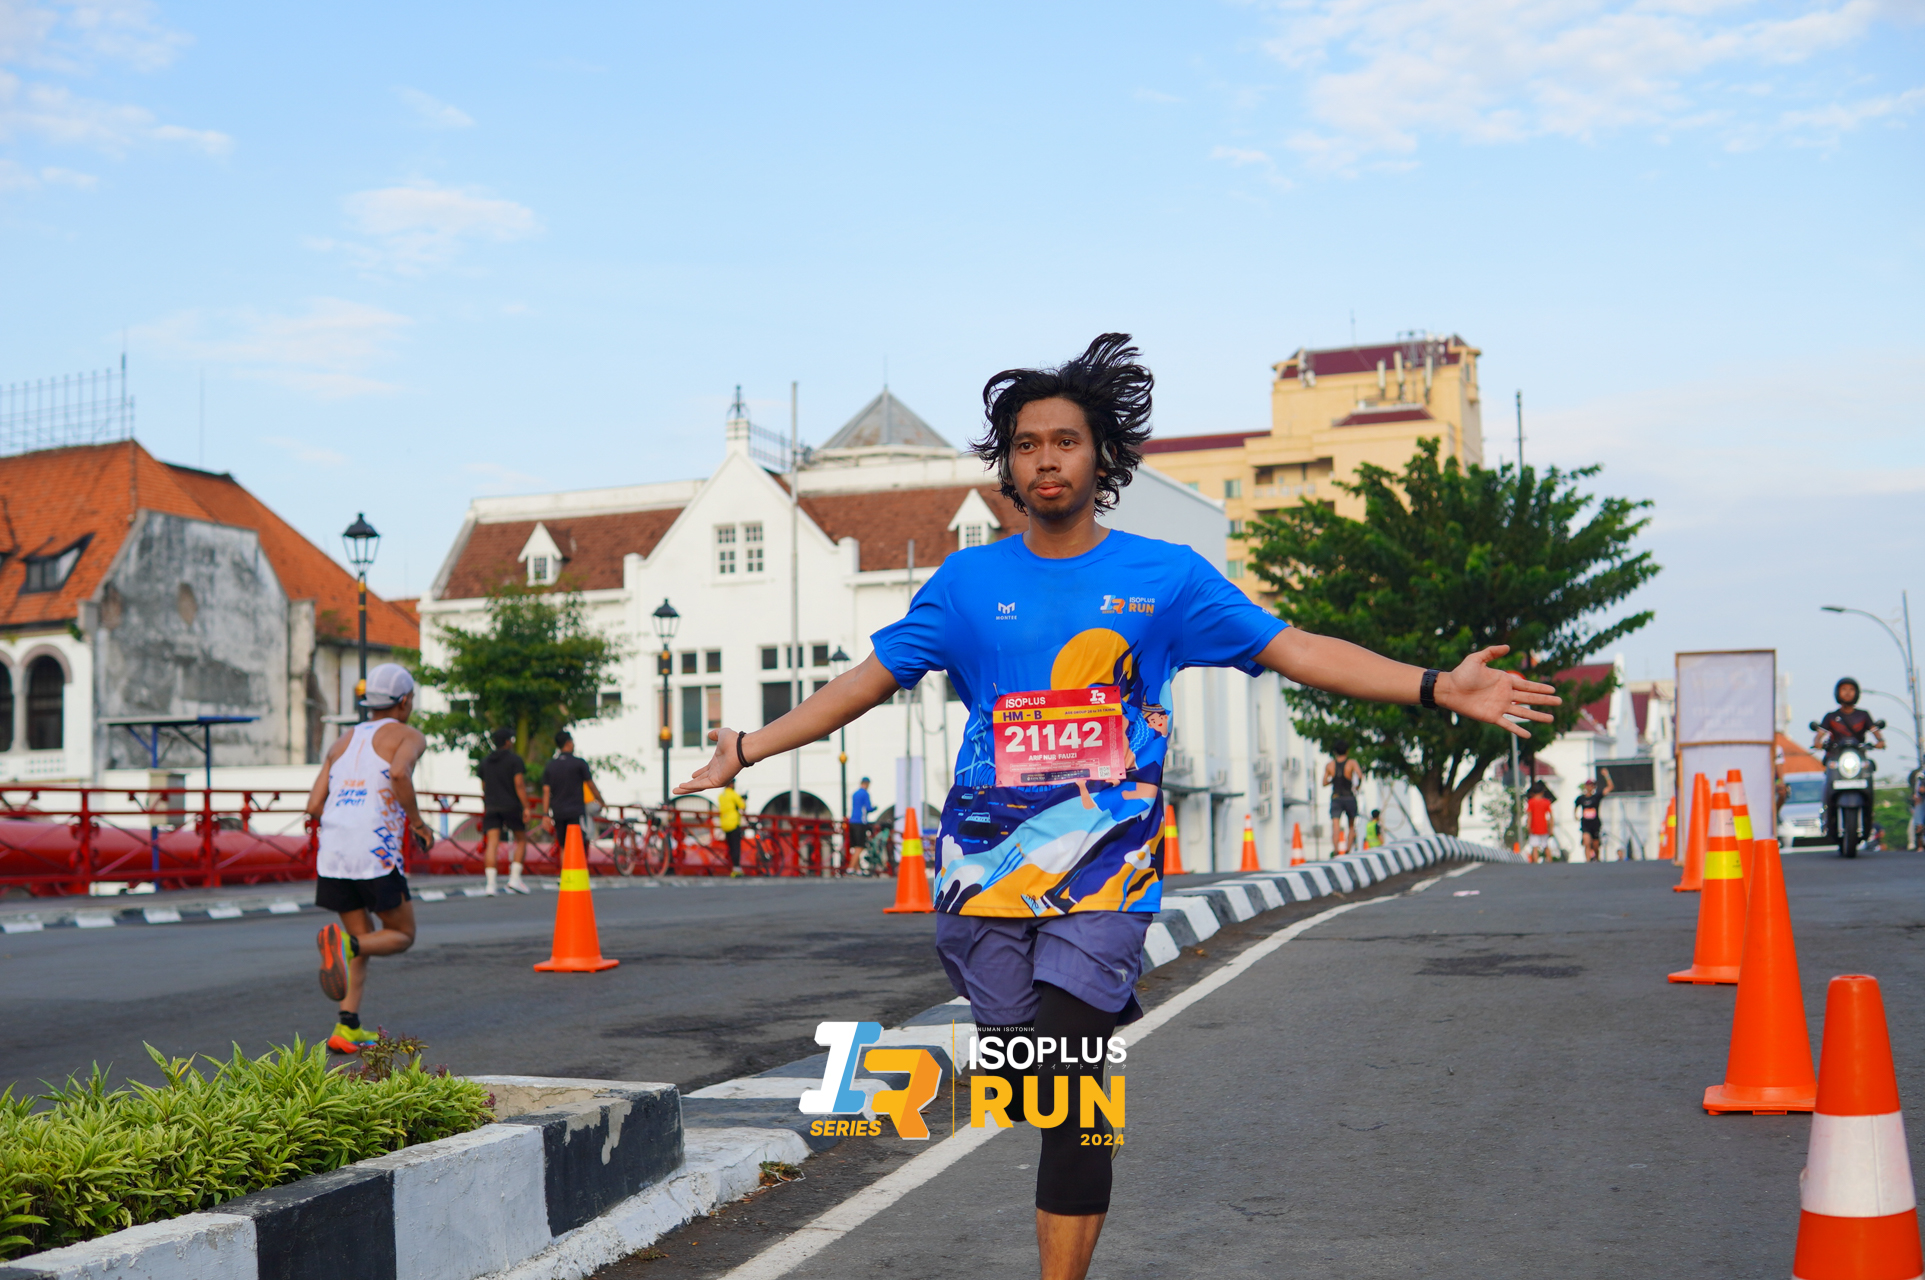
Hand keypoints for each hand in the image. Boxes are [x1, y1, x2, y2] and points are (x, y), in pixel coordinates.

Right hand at [411, 818, 436, 851]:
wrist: (417, 822)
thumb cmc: (415, 824)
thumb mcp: (415, 829)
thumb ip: (415, 833)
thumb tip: (414, 837)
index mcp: (429, 831)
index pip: (431, 839)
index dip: (429, 843)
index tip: (426, 847)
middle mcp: (431, 833)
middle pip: (431, 842)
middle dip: (428, 847)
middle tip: (425, 850)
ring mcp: (430, 835)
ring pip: (430, 844)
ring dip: (427, 849)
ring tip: (423, 851)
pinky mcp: (428, 837)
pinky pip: (428, 844)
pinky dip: (426, 848)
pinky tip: (424, 850)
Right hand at [674, 727, 744, 794]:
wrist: (740, 747)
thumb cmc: (734, 741)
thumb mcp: (722, 734)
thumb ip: (715, 734)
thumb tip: (710, 734)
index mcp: (717, 764)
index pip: (705, 772)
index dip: (698, 775)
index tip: (691, 776)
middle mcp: (717, 772)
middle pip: (700, 781)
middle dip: (688, 785)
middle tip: (677, 788)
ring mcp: (717, 778)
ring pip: (698, 786)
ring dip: (686, 789)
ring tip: (674, 791)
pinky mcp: (717, 782)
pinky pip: (701, 785)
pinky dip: (691, 787)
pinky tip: (681, 787)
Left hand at [1435, 645, 1559, 738]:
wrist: (1449, 689)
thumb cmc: (1461, 673)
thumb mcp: (1477, 659)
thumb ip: (1492, 652)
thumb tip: (1508, 647)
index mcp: (1504, 681)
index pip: (1527, 685)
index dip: (1540, 687)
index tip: (1553, 689)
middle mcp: (1505, 694)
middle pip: (1530, 698)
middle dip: (1545, 700)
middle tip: (1560, 702)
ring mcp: (1500, 706)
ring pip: (1524, 712)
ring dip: (1537, 716)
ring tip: (1551, 719)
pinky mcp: (1492, 717)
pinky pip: (1508, 725)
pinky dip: (1518, 730)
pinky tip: (1529, 735)